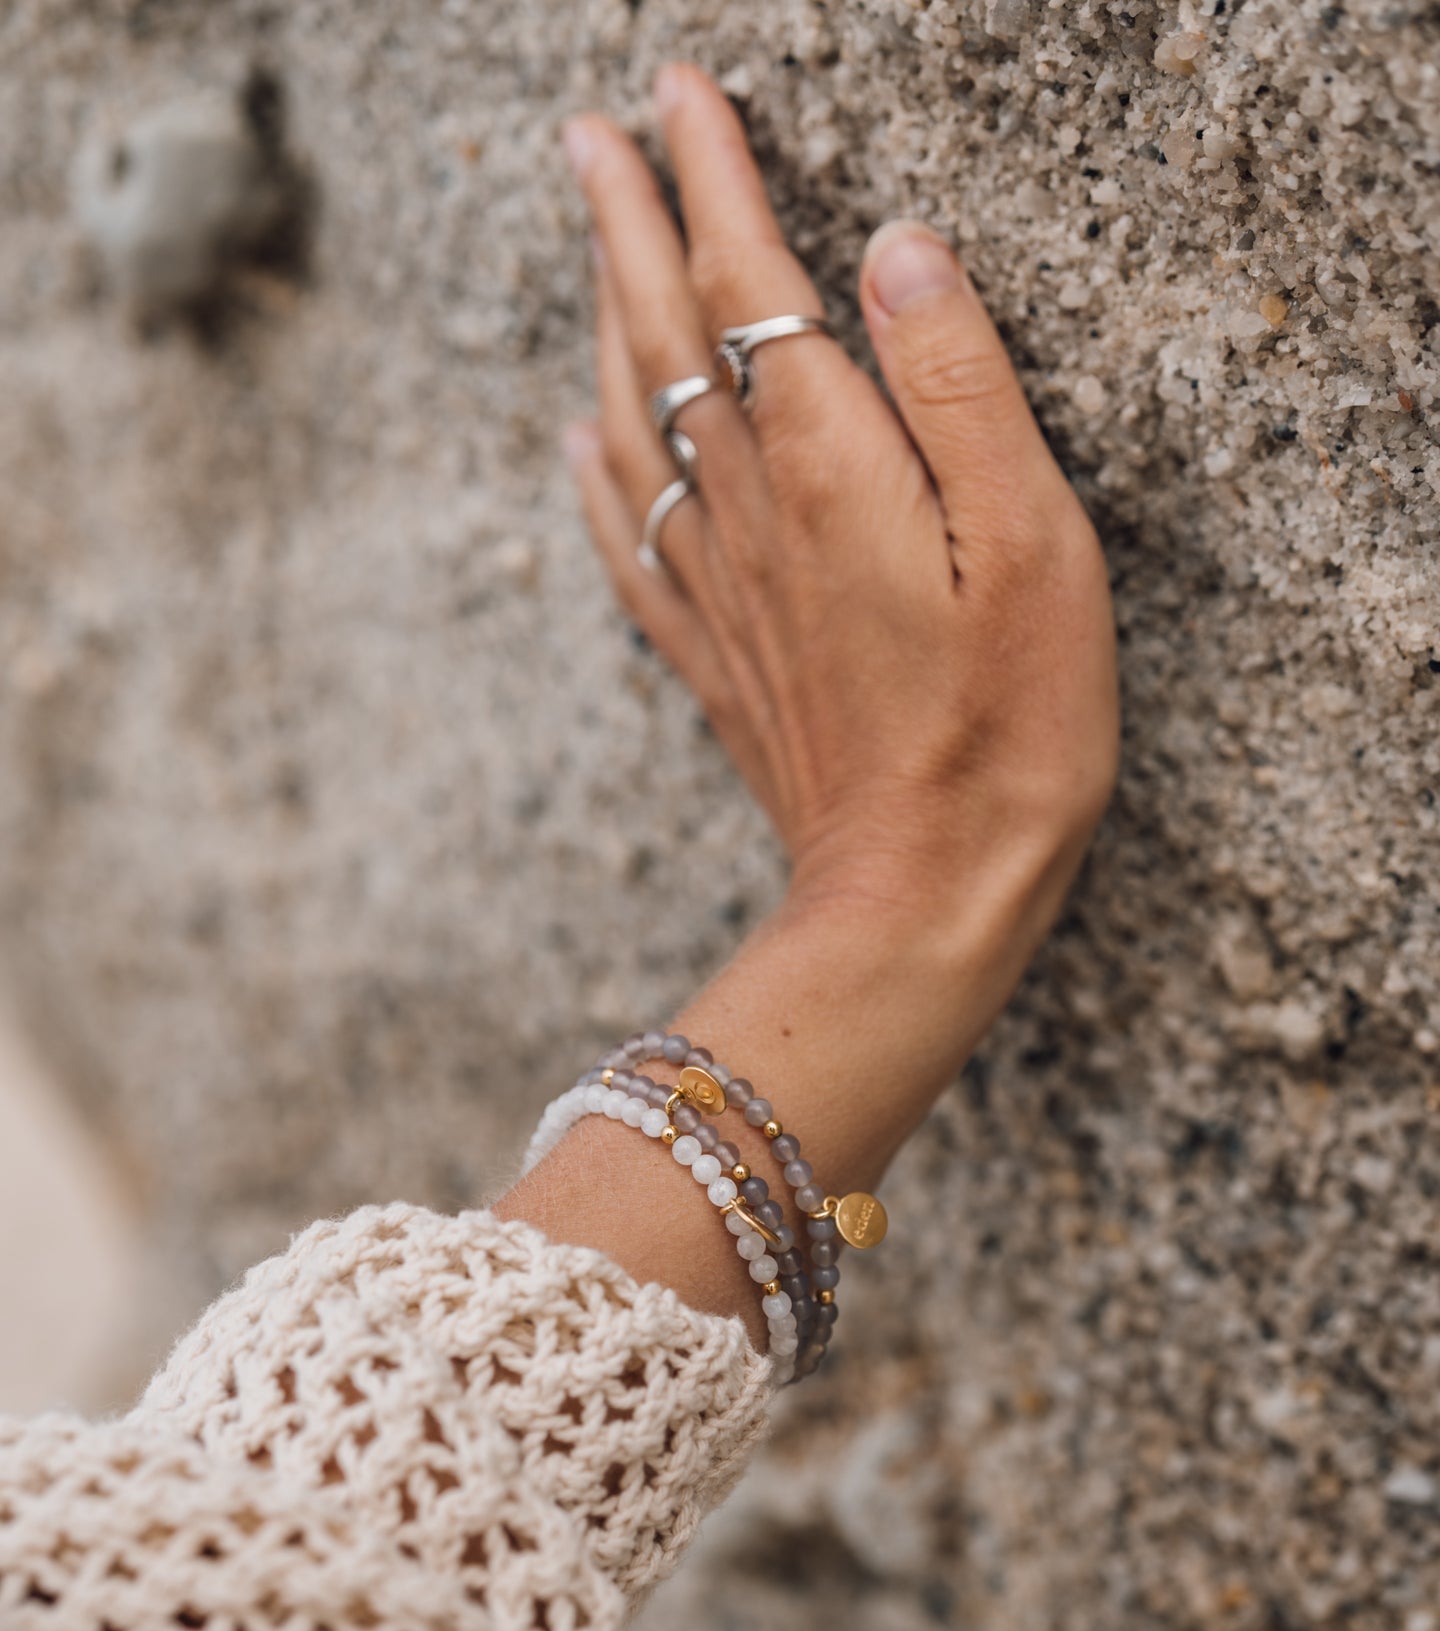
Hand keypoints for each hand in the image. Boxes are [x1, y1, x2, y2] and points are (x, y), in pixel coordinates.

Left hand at [561, 64, 1118, 956]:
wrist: (920, 896)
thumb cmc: (1006, 731)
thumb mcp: (1032, 545)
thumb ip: (960, 386)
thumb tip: (894, 249)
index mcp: (828, 465)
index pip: (750, 282)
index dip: (711, 179)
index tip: (680, 94)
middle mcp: (749, 512)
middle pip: (667, 334)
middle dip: (625, 220)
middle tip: (590, 133)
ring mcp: (720, 589)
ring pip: (635, 419)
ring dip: (604, 316)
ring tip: (586, 242)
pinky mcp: (718, 658)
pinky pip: (629, 541)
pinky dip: (594, 473)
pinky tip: (577, 441)